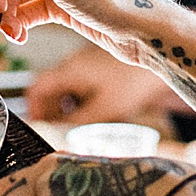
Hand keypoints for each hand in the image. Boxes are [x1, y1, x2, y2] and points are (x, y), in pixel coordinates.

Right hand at [26, 46, 180, 127]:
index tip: (39, 126)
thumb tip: (56, 134)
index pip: (37, 88)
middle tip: (60, 131)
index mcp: (69, 71)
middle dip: (51, 112)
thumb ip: (76, 123)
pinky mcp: (99, 68)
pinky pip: (79, 85)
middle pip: (49, 90)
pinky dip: (80, 100)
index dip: (33, 109)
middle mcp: (73, 65)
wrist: (162, 61)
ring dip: (66, 108)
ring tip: (79, 125)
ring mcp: (86, 65)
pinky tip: (93, 113)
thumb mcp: (104, 109)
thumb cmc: (135, 80)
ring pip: (64, 89)